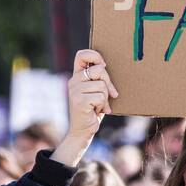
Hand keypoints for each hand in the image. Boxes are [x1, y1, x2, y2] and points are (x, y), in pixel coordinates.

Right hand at [52, 49, 118, 165]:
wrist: (83, 130)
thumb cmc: (93, 110)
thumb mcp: (96, 92)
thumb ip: (99, 80)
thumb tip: (107, 67)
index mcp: (77, 76)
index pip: (81, 55)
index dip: (94, 55)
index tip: (103, 64)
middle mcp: (74, 81)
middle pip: (100, 70)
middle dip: (109, 83)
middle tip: (111, 94)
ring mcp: (75, 90)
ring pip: (102, 85)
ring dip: (106, 98)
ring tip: (99, 105)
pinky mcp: (79, 100)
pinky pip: (101, 96)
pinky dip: (104, 105)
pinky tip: (97, 111)